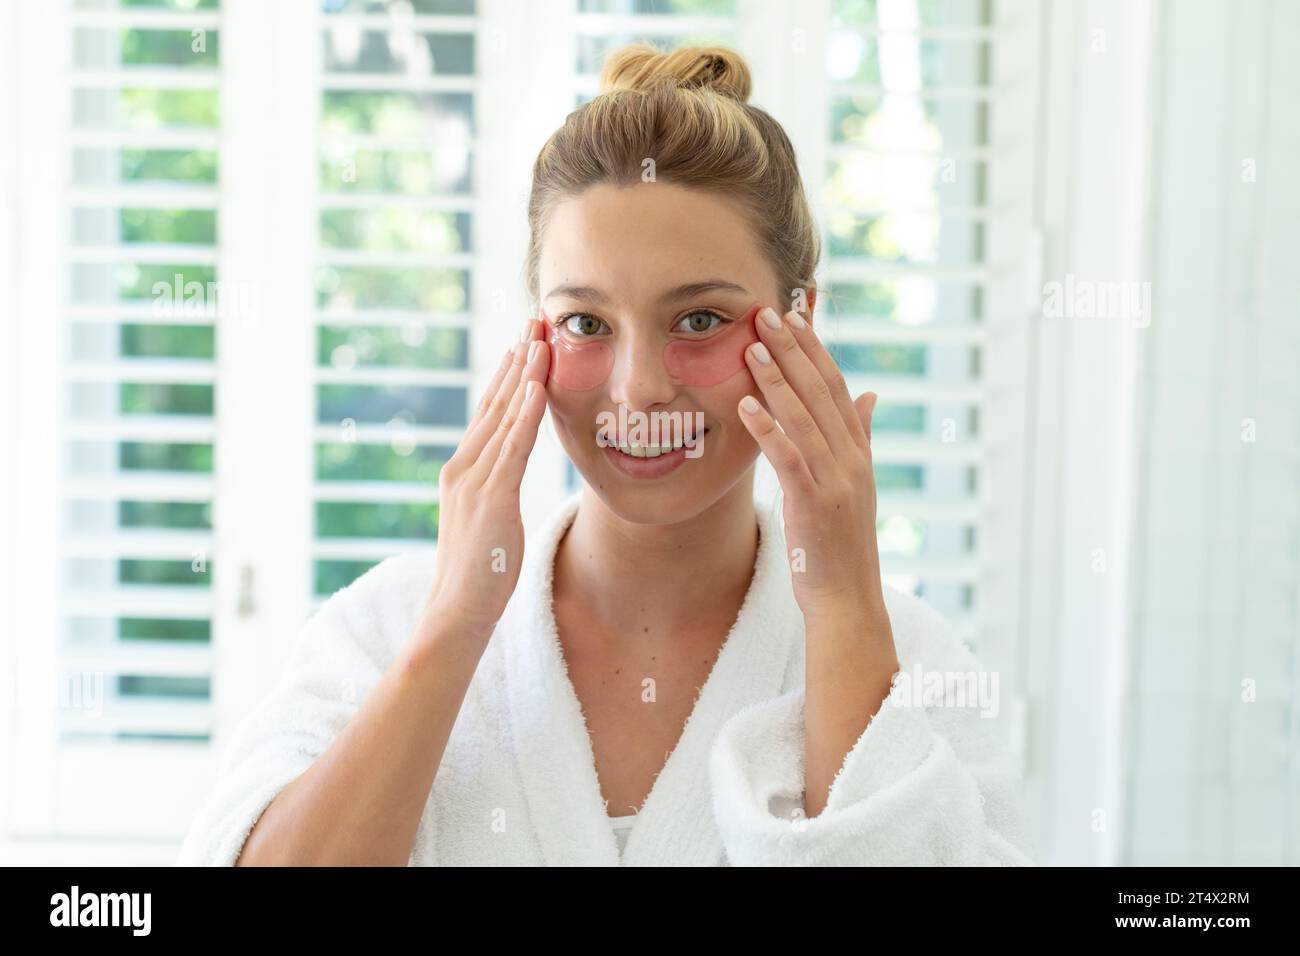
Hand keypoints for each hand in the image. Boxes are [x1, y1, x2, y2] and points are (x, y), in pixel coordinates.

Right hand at [421, 318, 549, 640]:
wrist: (456, 612)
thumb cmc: (478, 575)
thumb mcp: (486, 522)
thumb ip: (494, 490)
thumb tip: (508, 473)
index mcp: (462, 472)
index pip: (489, 413)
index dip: (509, 375)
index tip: (526, 340)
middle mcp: (464, 468)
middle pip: (495, 403)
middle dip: (517, 359)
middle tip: (536, 319)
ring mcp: (474, 482)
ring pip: (505, 417)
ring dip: (526, 374)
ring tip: (542, 338)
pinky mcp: (491, 499)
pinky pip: (513, 448)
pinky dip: (526, 414)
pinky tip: (539, 386)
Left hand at [736, 305, 888, 629]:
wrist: (847, 599)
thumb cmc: (841, 544)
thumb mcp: (855, 485)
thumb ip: (862, 437)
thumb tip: (871, 396)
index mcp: (859, 452)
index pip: (838, 387)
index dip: (816, 350)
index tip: (796, 316)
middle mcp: (852, 459)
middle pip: (822, 392)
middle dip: (794, 349)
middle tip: (768, 312)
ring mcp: (835, 481)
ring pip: (804, 418)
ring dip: (777, 379)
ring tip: (753, 345)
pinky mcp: (814, 504)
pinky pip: (788, 457)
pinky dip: (767, 427)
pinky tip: (745, 403)